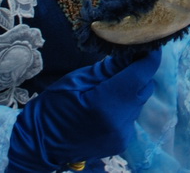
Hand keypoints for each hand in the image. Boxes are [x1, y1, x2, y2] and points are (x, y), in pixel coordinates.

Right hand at [7, 50, 162, 172]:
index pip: (142, 73)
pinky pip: (131, 115)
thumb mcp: (77, 80)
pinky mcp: (122, 142)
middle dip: (138, 72)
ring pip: (139, 101)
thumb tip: (132, 52)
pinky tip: (107, 105)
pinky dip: (124, 106)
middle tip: (124, 62)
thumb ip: (108, 68)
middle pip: (144, 87)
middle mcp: (120, 122)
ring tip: (110, 86)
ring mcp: (122, 134)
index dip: (149, 56)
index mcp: (106, 104)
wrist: (40, 144)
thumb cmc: (53, 107)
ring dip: (130, 90)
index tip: (148, 44)